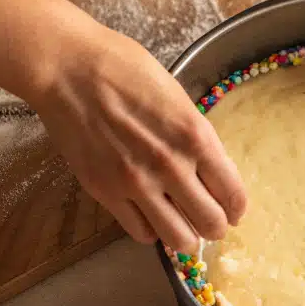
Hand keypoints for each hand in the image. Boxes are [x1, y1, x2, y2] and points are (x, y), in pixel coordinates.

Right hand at [31, 19, 246, 252]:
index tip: (233, 211)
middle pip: (210, 222)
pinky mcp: (105, 192)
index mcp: (195, 136)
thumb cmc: (123, 68)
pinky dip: (151, 230)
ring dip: (186, 236)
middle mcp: (170, 165)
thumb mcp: (176, 95)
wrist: (67, 68)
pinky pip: (140, 232)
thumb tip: (212, 168)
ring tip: (182, 225)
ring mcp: (136, 183)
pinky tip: (151, 215)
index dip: (237, 208)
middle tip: (209, 220)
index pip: (232, 193)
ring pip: (178, 238)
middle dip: (215, 225)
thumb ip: (196, 135)